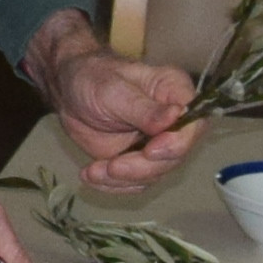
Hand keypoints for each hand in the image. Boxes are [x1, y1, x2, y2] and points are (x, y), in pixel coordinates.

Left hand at [24, 18, 199, 192]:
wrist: (69, 91)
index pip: (194, 123)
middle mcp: (174, 121)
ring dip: (123, 179)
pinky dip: (113, 185)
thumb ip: (145, 108)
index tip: (151, 151)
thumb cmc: (93, 77)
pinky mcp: (139, 160)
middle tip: (111, 166)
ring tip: (92, 171)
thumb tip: (177, 115)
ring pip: (155, 174)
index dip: (178, 143)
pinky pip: (136, 182)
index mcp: (175, 92)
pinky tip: (91, 174)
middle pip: (175, 156)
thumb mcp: (114, 90)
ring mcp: (158, 143)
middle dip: (142, 167)